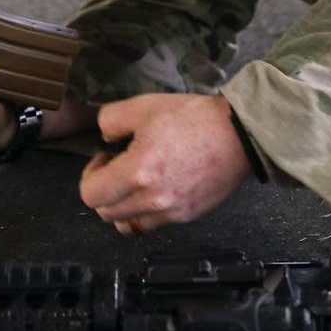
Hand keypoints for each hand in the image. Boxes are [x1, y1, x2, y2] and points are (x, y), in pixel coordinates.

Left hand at [79, 93, 251, 232]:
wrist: (240, 135)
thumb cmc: (193, 117)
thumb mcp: (145, 106)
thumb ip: (111, 120)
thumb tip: (103, 138)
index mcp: (137, 172)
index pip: (90, 195)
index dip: (91, 175)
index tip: (106, 157)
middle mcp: (151, 200)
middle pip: (105, 213)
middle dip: (104, 189)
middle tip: (119, 166)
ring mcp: (170, 213)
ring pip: (127, 224)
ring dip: (123, 205)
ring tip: (136, 182)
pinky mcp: (187, 217)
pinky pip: (152, 224)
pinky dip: (146, 211)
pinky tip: (158, 187)